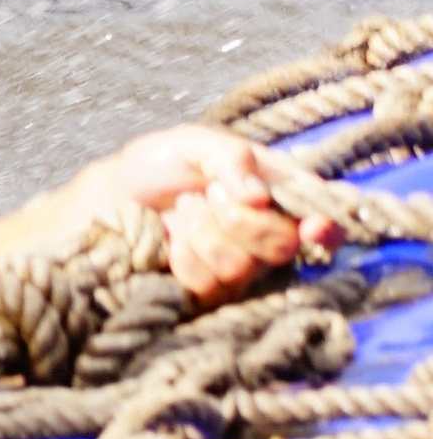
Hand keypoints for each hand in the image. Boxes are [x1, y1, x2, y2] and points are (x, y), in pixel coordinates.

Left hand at [72, 125, 331, 305]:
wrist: (111, 195)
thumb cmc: (160, 164)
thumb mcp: (194, 142)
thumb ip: (231, 158)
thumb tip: (258, 197)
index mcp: (279, 196)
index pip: (326, 223)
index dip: (327, 230)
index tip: (312, 227)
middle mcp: (268, 237)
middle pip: (283, 247)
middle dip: (239, 219)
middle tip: (208, 192)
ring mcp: (240, 270)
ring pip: (243, 269)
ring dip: (204, 233)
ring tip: (183, 208)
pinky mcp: (207, 295)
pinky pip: (208, 287)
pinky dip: (185, 257)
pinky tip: (171, 239)